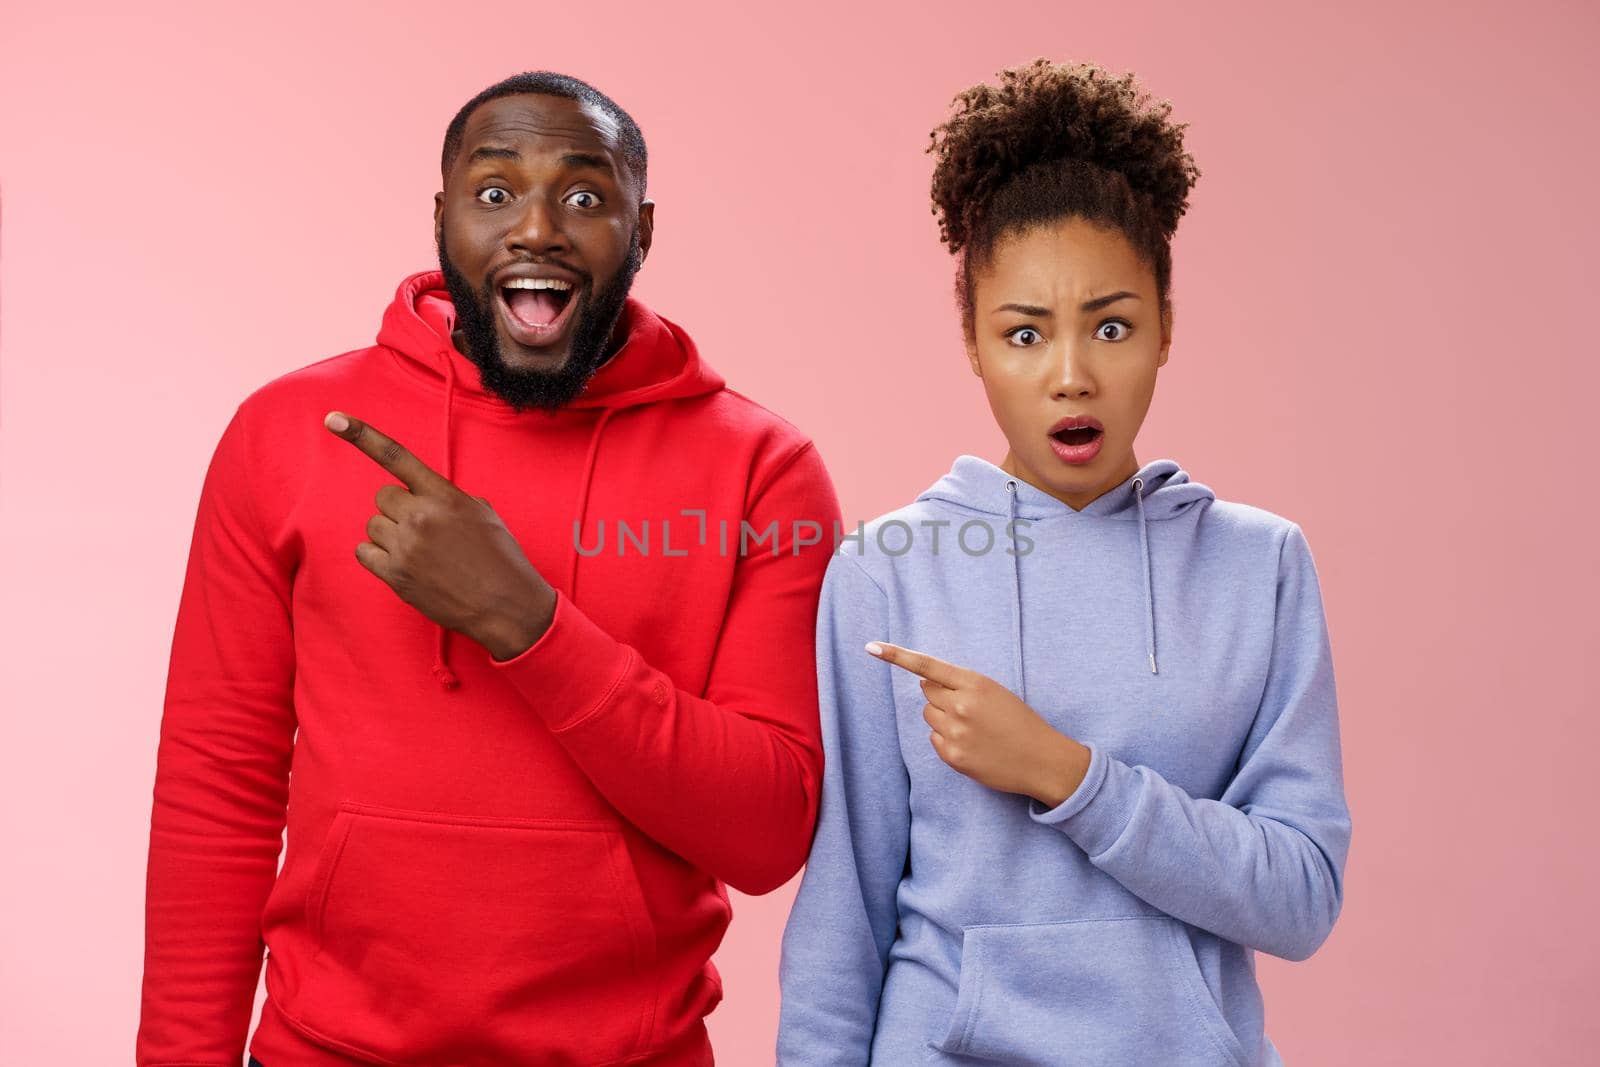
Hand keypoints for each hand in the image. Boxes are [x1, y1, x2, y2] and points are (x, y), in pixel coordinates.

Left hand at [324, 411, 555, 660]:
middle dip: (399, 510)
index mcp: (445, 497)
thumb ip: (447, 498)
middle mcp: (421, 517)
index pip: (397, 458)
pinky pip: (364, 552)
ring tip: (420, 552)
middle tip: (424, 530)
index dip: (362, 435)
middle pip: (383, 498)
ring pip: (374, 525)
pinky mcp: (395, 575)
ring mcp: (406, 547)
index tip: (333, 419)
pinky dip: (378, 556)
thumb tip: (423, 498)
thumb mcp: (482, 514)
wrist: (506, 605)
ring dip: (390, 535)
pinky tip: (404, 564)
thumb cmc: (500, 558)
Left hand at [866, 641, 1090, 807]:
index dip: (897, 655)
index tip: (871, 647)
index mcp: (975, 683)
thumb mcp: (996, 692)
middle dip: (940, 695)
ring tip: (973, 727)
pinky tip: (971, 744)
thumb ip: (961, 684)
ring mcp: (955, 732)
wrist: (1042, 760)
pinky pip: (934, 738)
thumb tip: (925, 682)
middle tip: (967, 707)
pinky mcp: (952, 756)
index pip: (928, 666)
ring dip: (943, 717)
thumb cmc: (1019, 721)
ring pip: (928, 715)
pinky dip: (946, 739)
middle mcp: (961, 706)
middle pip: (926, 691)